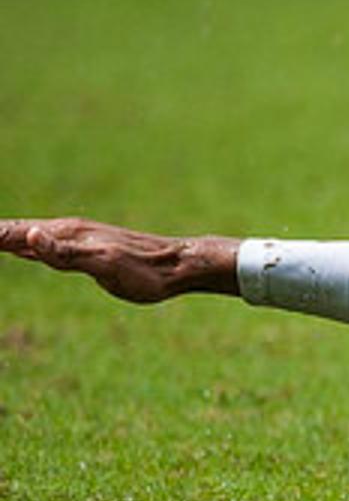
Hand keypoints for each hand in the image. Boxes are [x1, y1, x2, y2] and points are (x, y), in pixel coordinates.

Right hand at [0, 218, 239, 302]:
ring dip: (3, 236)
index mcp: (66, 233)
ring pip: (28, 237)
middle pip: (16, 230)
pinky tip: (18, 248)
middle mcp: (68, 232)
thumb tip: (28, 235)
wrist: (180, 266)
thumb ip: (65, 253)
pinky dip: (23, 245)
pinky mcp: (87, 251)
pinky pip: (45, 246)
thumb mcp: (103, 264)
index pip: (13, 232)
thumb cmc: (144, 270)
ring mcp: (77, 240)